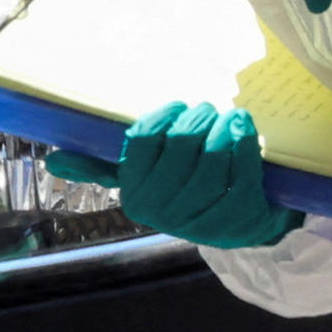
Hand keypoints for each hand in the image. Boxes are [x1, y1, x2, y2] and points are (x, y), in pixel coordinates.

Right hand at [114, 99, 297, 249]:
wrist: (239, 224)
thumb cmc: (194, 187)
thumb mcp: (159, 174)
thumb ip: (137, 153)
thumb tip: (86, 134)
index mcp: (136, 196)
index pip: (143, 142)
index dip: (163, 117)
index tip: (179, 107)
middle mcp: (161, 212)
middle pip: (181, 146)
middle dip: (198, 119)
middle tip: (208, 111)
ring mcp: (199, 221)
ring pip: (212, 161)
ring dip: (224, 128)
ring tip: (231, 116)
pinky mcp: (236, 222)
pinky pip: (241, 176)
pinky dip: (245, 146)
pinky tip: (243, 129)